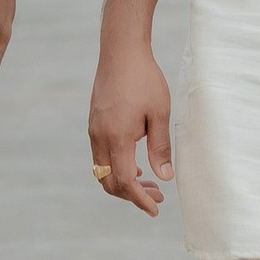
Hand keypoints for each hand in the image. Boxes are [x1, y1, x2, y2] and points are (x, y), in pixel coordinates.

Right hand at [89, 55, 173, 215]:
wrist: (121, 51)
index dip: (139, 199)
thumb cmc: (144, 79)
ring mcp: (94, 130)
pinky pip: (101, 156)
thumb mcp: (160, 113)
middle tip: (158, 197)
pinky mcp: (94, 123)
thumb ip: (160, 147)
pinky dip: (117, 168)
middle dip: (132, 195)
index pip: (125, 181)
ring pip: (103, 171)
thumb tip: (165, 177)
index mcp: (117, 137)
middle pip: (109, 182)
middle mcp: (100, 137)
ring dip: (124, 182)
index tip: (155, 208)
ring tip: (150, 183)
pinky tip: (136, 164)